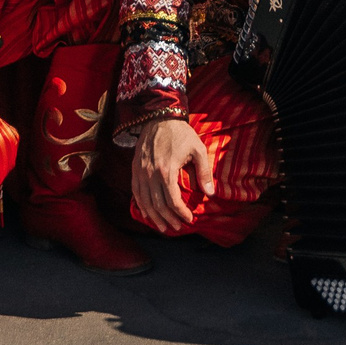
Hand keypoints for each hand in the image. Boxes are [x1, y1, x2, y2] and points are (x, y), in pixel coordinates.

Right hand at [131, 115, 214, 234]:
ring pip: (144, 201)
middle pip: (157, 204)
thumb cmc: (181, 133)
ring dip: (154, 217)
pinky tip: (148, 214)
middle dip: (168, 219)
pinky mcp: (135, 168)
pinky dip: (141, 205)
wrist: (159, 117)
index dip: (181, 213)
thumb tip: (210, 193)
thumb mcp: (198, 149)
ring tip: (163, 227)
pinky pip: (135, 192)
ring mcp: (140, 171)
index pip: (172, 200)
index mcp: (167, 170)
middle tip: (178, 227)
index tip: (189, 219)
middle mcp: (150, 173)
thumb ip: (204, 172)